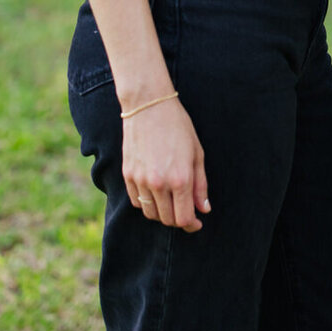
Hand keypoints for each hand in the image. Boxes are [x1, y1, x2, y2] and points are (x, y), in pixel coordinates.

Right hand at [122, 97, 209, 232]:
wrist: (149, 106)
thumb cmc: (178, 126)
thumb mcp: (197, 153)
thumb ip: (200, 184)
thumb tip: (204, 209)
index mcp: (180, 179)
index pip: (184, 218)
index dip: (192, 225)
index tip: (197, 223)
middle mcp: (159, 183)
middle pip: (167, 219)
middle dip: (179, 220)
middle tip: (186, 212)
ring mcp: (140, 180)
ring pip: (151, 213)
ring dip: (162, 214)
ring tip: (172, 202)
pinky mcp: (128, 175)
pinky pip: (137, 202)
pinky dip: (147, 204)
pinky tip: (156, 193)